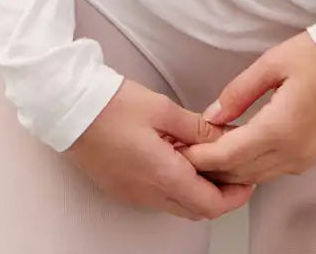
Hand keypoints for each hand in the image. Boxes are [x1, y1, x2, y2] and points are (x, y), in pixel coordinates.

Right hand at [62, 77, 256, 220]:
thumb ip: (196, 126)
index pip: (211, 204)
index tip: (249, 178)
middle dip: (220, 194)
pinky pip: (157, 196)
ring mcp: (132, 194)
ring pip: (177, 204)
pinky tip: (176, 156)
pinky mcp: (120, 188)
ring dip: (196, 189)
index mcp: (163, 176)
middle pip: (196, 209)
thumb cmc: (111, 106)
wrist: (66, 109)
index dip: (236, 196)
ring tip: (206, 157)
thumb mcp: (161, 109)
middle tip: (233, 168)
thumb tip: (223, 135)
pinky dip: (175, 184)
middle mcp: (148, 193)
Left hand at [180, 30, 315, 186]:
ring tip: (214, 153)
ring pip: (262, 176)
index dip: (201, 158)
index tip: (182, 152)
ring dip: (235, 169)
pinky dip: (258, 165)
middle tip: (191, 155)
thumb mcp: (273, 63)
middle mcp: (294, 152)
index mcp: (279, 129)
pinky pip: (280, 169)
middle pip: (243, 174)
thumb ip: (239, 92)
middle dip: (213, 169)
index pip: (229, 156)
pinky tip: (247, 148)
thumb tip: (213, 114)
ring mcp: (308, 157)